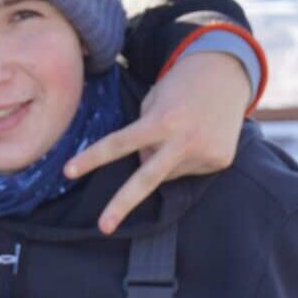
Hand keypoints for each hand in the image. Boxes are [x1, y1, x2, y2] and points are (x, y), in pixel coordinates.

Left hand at [64, 49, 253, 233]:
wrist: (230, 71)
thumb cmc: (180, 84)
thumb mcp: (154, 101)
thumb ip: (143, 133)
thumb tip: (143, 165)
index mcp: (163, 121)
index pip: (119, 143)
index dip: (92, 158)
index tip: (68, 171)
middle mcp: (184, 140)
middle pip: (146, 179)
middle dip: (122, 204)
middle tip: (103, 227)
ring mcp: (205, 153)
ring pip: (167, 173)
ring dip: (165, 160)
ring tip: (182, 131)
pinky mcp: (221, 160)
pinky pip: (189, 170)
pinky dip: (187, 159)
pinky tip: (198, 138)